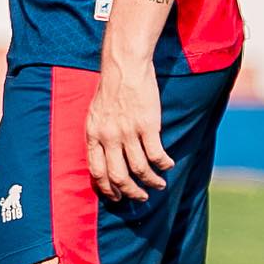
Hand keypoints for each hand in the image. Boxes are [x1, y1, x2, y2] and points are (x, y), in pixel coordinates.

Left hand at [84, 57, 173, 200]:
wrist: (124, 66)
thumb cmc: (110, 88)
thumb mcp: (95, 114)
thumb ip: (98, 135)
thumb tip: (103, 156)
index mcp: (93, 135)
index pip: (97, 172)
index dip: (107, 189)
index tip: (117, 197)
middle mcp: (109, 137)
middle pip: (118, 176)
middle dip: (130, 192)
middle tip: (141, 197)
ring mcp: (128, 132)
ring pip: (140, 169)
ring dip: (151, 181)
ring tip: (159, 184)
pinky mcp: (148, 125)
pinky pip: (156, 155)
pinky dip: (164, 164)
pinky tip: (169, 165)